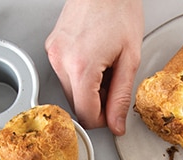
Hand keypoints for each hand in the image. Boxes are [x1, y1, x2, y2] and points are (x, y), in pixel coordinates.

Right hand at [45, 0, 143, 135]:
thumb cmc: (119, 9)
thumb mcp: (130, 59)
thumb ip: (121, 97)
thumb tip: (116, 125)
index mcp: (81, 66)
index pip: (86, 115)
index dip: (102, 120)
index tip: (113, 113)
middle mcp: (62, 61)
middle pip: (77, 106)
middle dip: (97, 103)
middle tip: (114, 81)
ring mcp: (54, 54)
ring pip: (71, 92)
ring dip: (89, 89)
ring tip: (105, 66)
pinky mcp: (52, 48)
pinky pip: (65, 76)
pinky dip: (80, 76)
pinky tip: (94, 59)